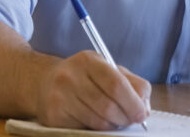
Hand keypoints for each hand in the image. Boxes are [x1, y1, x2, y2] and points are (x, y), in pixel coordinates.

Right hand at [35, 50, 150, 128]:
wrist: (44, 82)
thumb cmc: (84, 75)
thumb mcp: (107, 68)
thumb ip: (130, 82)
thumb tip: (145, 107)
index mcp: (89, 61)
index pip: (116, 84)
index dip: (133, 102)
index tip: (142, 113)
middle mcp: (71, 77)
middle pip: (108, 106)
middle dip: (125, 117)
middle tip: (132, 120)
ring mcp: (60, 98)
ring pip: (97, 121)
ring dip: (113, 125)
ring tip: (117, 120)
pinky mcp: (53, 117)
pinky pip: (84, 129)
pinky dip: (97, 129)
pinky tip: (98, 121)